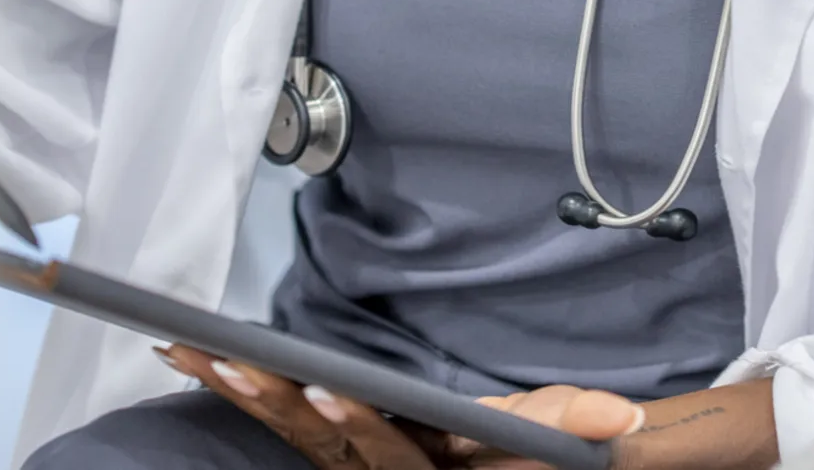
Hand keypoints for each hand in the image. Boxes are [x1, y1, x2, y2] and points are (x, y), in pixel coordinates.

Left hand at [169, 349, 773, 469]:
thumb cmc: (534, 454)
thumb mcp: (556, 434)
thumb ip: (573, 421)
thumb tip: (621, 419)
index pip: (391, 457)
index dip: (362, 426)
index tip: (329, 387)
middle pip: (323, 448)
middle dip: (274, 404)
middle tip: (231, 361)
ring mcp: (355, 465)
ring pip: (292, 439)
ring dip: (243, 398)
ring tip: (192, 354)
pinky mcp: (339, 448)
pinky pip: (285, 428)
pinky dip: (245, 396)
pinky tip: (201, 364)